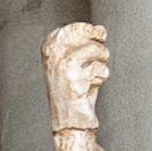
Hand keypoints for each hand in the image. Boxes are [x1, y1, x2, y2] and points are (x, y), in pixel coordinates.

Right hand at [41, 19, 112, 138]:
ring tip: (95, 75)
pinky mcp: (74, 79)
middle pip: (86, 36)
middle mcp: (52, 56)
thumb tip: (100, 30)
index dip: (90, 29)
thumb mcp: (76, 64)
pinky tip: (93, 86)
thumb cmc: (74, 93)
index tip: (100, 34)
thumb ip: (84, 45)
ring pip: (96, 50)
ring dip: (102, 62)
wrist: (71, 122)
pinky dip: (102, 77)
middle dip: (98, 45)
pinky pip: (99, 68)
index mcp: (49, 50)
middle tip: (98, 58)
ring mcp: (62, 67)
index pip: (72, 28)